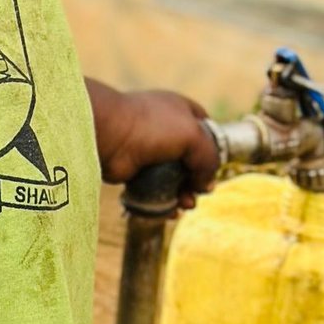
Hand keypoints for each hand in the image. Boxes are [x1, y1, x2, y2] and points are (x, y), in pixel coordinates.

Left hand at [86, 81, 219, 207]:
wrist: (109, 135)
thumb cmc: (152, 127)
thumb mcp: (194, 136)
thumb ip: (209, 159)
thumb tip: (206, 186)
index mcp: (181, 111)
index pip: (206, 130)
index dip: (213, 149)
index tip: (214, 168)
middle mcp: (166, 129)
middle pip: (190, 159)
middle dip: (198, 179)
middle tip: (198, 193)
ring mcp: (150, 150)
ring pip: (174, 177)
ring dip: (183, 194)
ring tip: (185, 206)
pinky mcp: (136, 169)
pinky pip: (155, 188)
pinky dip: (163, 202)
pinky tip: (170, 212)